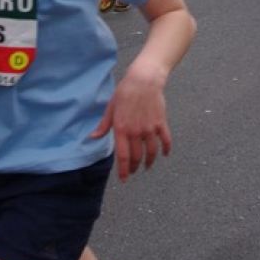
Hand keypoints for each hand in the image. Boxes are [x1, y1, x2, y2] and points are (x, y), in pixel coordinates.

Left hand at [90, 61, 170, 180]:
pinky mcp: (160, 123)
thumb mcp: (111, 108)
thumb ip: (104, 125)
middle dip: (134, 167)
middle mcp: (136, 132)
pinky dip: (166, 149)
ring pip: (151, 152)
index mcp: (121, 129)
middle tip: (133, 171)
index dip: (123, 170)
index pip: (123, 156)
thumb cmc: (125, 92)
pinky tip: (164, 154)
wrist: (144, 80)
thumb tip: (93, 137)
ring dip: (149, 162)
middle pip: (137, 157)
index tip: (124, 179)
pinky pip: (165, 140)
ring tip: (147, 166)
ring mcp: (149, 128)